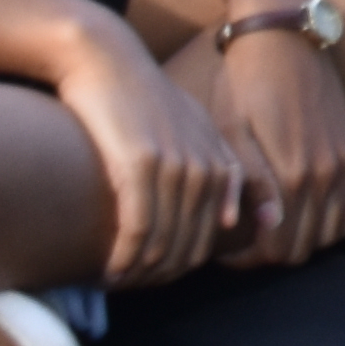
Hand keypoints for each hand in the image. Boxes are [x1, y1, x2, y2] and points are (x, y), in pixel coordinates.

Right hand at [48, 16, 261, 285]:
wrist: (105, 59)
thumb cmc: (142, 99)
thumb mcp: (193, 129)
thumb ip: (219, 171)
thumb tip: (239, 220)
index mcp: (221, 163)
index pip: (213, 237)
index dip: (183, 264)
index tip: (156, 274)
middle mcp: (205, 167)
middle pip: (189, 248)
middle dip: (160, 275)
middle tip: (132, 286)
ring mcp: (176, 166)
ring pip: (162, 245)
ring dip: (139, 273)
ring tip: (117, 282)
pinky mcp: (140, 164)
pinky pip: (137, 231)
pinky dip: (123, 258)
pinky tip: (108, 271)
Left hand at [201, 21, 344, 265]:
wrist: (285, 35)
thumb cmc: (246, 82)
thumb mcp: (233, 131)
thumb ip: (252, 184)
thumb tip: (266, 226)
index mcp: (292, 175)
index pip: (276, 248)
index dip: (248, 259)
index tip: (227, 251)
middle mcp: (326, 175)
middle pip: (302, 247)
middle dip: (271, 252)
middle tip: (246, 241)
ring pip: (330, 234)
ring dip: (303, 239)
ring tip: (274, 228)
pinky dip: (337, 223)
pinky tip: (314, 217)